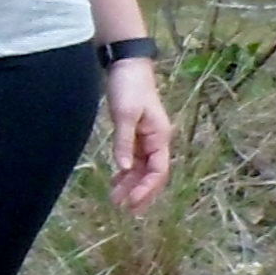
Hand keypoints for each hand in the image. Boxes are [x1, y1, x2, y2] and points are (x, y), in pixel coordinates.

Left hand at [105, 60, 173, 210]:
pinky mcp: (135, 133)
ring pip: (141, 168)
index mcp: (160, 137)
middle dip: (139, 191)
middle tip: (122, 209)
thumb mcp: (125, 115)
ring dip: (131, 184)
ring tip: (116, 199)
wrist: (126, 66)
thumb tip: (124, 168)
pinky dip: (126, 171)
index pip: (158, 171)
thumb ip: (124, 142)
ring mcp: (146, 138)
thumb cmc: (129, 87)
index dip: (147, 189)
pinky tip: (116, 181)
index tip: (132, 203)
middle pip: (152, 173)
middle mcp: (156, 140)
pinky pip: (134, 158)